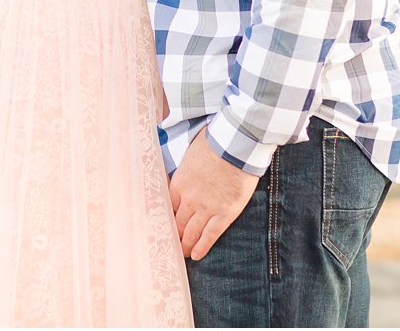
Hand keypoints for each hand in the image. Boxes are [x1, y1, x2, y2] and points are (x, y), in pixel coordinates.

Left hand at [169, 133, 259, 261]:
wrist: (234, 145)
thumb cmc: (213, 144)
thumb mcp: (189, 155)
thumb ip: (183, 170)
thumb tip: (180, 173)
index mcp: (178, 184)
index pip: (168, 209)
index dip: (168, 221)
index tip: (166, 229)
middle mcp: (189, 200)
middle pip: (179, 224)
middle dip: (175, 237)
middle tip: (172, 247)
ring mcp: (207, 208)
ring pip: (192, 232)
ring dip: (186, 245)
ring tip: (183, 254)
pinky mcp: (225, 213)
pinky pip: (211, 235)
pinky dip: (202, 246)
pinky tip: (196, 255)